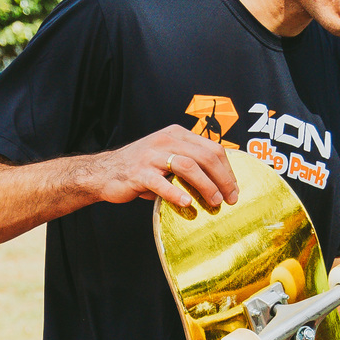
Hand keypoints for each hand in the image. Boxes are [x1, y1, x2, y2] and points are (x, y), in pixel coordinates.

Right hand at [91, 125, 238, 212]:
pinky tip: (187, 204)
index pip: (212, 149)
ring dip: (206, 186)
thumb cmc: (141, 168)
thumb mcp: (167, 158)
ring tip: (215, 202)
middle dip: (222, 179)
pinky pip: (161, 183)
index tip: (234, 189)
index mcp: (177, 135)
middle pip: (205, 156)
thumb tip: (219, 185)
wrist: (104, 171)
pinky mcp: (139, 172)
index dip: (228, 170)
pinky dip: (176, 194)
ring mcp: (152, 156)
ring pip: (188, 166)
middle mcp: (166, 140)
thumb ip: (189, 164)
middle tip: (231, 199)